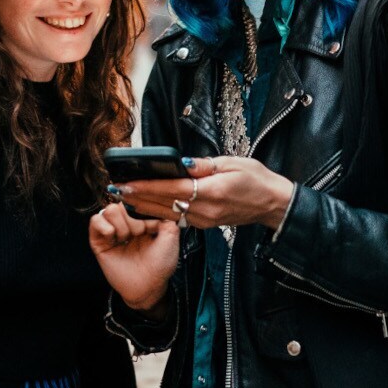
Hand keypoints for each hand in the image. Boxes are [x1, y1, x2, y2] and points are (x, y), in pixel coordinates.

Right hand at [89, 201, 179, 314]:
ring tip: (125, 238)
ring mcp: (111, 232)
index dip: (141, 208)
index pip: (135, 201)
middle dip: (131, 219)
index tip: (148, 222)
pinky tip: (112, 235)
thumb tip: (155, 205)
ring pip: (108, 210)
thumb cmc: (160, 265)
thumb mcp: (171, 236)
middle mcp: (125, 224)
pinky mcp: (98, 242)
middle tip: (137, 235)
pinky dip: (103, 225)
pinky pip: (94, 221)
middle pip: (121, 203)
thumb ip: (165, 216)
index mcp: (141, 221)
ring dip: (119, 224)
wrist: (148, 285)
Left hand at [114, 156, 295, 230]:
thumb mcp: (233, 163)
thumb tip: (180, 162)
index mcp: (212, 192)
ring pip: (167, 214)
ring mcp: (204, 221)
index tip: (126, 182)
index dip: (147, 186)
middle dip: (137, 197)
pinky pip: (177, 218)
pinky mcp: (204, 224)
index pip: (171, 188)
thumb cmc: (256, 179)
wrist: (273, 204)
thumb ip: (204, 165)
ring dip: (143, 206)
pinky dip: (158, 212)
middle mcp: (205, 210)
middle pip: (164, 204)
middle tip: (114, 188)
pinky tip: (144, 206)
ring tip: (122, 197)